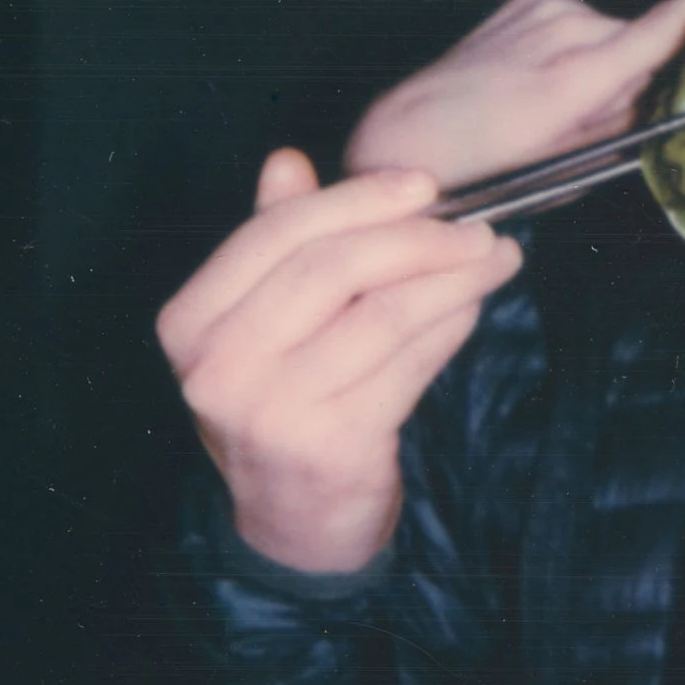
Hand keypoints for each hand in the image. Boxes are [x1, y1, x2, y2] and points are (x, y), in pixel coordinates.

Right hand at [156, 149, 522, 572]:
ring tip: (494, 258)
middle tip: (475, 226)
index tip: (421, 185)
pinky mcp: (333, 445)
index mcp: (189, 322)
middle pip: (332, 269)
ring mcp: (274, 412)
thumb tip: (286, 162)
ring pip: (383, 315)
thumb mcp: (258, 326)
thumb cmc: (282, 404)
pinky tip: (473, 307)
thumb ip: (273, 244)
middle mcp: (219, 368)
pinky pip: (410, 364)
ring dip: (453, 279)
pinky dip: (450, 326)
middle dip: (417, 237)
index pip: (277, 234)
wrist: (293, 522)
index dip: (357, 200)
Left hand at [343, 0, 684, 186]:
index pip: (666, 24)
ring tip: (548, 104)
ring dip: (602, 66)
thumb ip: (626, 127)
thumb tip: (665, 94)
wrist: (410, 135)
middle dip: (639, 79)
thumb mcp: (570, 169)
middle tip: (588, 123)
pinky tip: (536, 77)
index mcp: (576, 79)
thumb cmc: (492, 169)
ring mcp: (545, 6)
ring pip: (613, 36)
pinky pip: (582, 24)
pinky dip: (576, 49)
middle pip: (643, 45)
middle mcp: (565, 29)